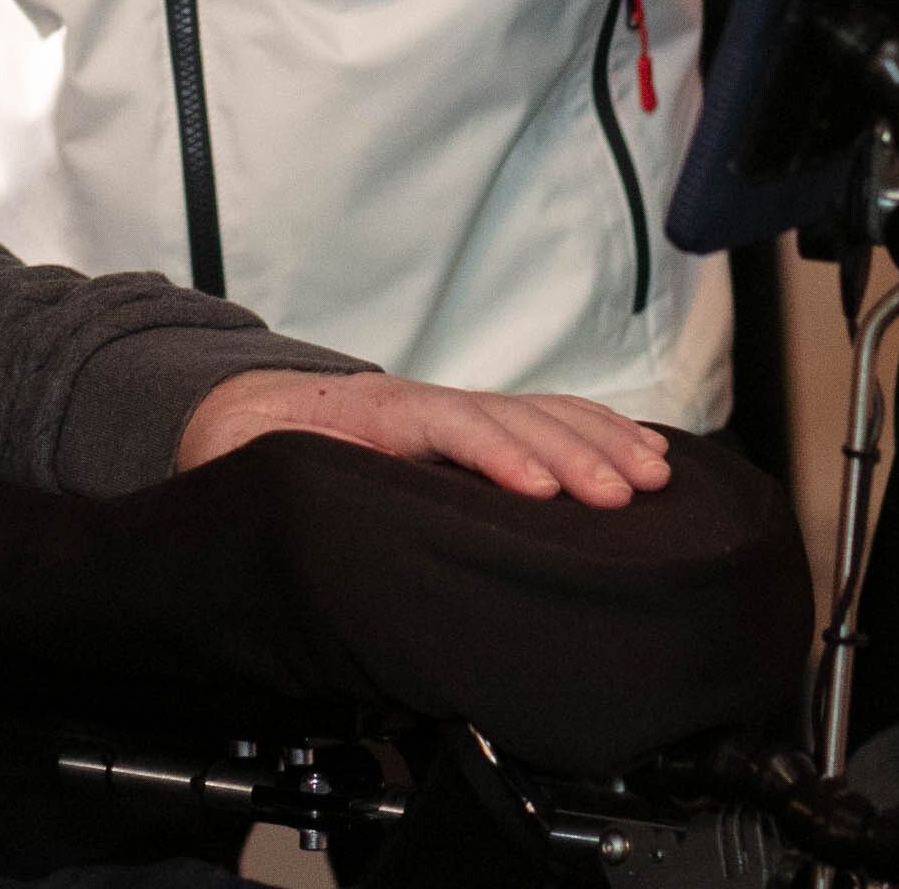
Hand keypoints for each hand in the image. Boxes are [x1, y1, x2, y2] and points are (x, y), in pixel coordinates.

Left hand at [178, 368, 671, 507]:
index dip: (497, 456)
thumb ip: (284, 468)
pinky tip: (644, 450)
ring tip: (654, 474)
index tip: (538, 491)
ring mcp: (457, 411)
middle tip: (624, 495)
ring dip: (602, 441)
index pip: (449, 425)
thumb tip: (312, 483)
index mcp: (377, 411)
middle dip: (574, 454)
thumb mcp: (256, 457)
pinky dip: (599, 431)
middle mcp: (428, 404)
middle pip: (512, 418)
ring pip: (541, 414)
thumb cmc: (256, 444)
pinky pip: (546, 419)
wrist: (245, 411)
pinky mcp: (476, 429)